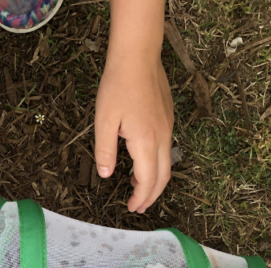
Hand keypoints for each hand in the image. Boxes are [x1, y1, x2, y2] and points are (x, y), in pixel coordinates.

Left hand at [95, 55, 173, 212]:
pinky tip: (140, 162)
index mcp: (146, 142)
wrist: (138, 56)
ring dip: (154, 181)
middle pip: (163, 177)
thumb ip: (105, 151)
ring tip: (136, 189)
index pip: (147, 181)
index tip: (131, 208)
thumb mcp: (103, 121)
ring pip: (167, 164)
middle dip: (151, 196)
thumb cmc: (118, 86)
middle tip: (137, 207)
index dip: (140, 199)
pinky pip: (166, 150)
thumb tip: (106, 175)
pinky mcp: (167, 119)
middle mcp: (162, 138)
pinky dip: (156, 164)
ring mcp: (168, 128)